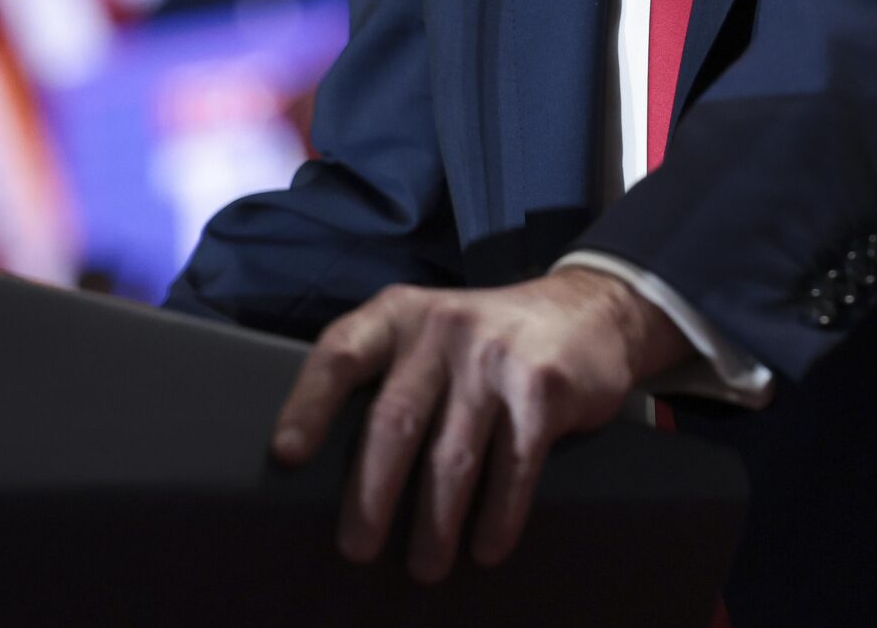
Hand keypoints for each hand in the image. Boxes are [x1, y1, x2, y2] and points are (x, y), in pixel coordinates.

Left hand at [271, 266, 693, 581]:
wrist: (589, 310)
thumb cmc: (485, 341)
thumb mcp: (429, 334)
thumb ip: (387, 375)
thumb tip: (326, 468)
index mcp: (400, 315)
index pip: (340, 353)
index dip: (308, 404)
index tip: (286, 455)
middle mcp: (442, 328)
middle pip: (394, 422)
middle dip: (370, 496)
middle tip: (357, 550)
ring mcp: (495, 357)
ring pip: (452, 457)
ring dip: (435, 524)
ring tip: (425, 566)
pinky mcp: (543, 389)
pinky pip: (514, 467)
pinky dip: (498, 518)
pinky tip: (486, 547)